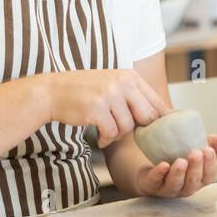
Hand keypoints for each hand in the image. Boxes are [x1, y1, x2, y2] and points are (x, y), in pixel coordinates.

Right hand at [42, 69, 171, 147]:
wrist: (53, 91)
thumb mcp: (113, 84)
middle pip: (147, 117)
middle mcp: (122, 83)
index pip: (157, 102)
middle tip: (124, 130)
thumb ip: (135, 96)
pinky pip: (111, 133)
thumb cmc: (85, 90)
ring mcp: (110, 95)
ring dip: (117, 135)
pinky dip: (106, 140)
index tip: (155, 131)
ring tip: (107, 131)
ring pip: (128, 127)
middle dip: (137, 129)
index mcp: (130, 76)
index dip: (159, 121)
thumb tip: (164, 115)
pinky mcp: (97, 109)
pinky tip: (100, 137)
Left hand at [134, 129, 216, 196]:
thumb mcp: (204, 145)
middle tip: (195, 153)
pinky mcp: (152, 185)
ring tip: (180, 161)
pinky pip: (155, 183)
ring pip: (175, 185)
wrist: (156, 155)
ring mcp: (169, 187)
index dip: (209, 165)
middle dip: (195, 169)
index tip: (209, 150)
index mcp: (201, 178)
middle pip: (193, 182)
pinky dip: (159, 174)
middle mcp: (186, 186)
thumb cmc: (185, 153)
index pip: (209, 176)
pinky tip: (162, 165)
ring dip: (178, 174)